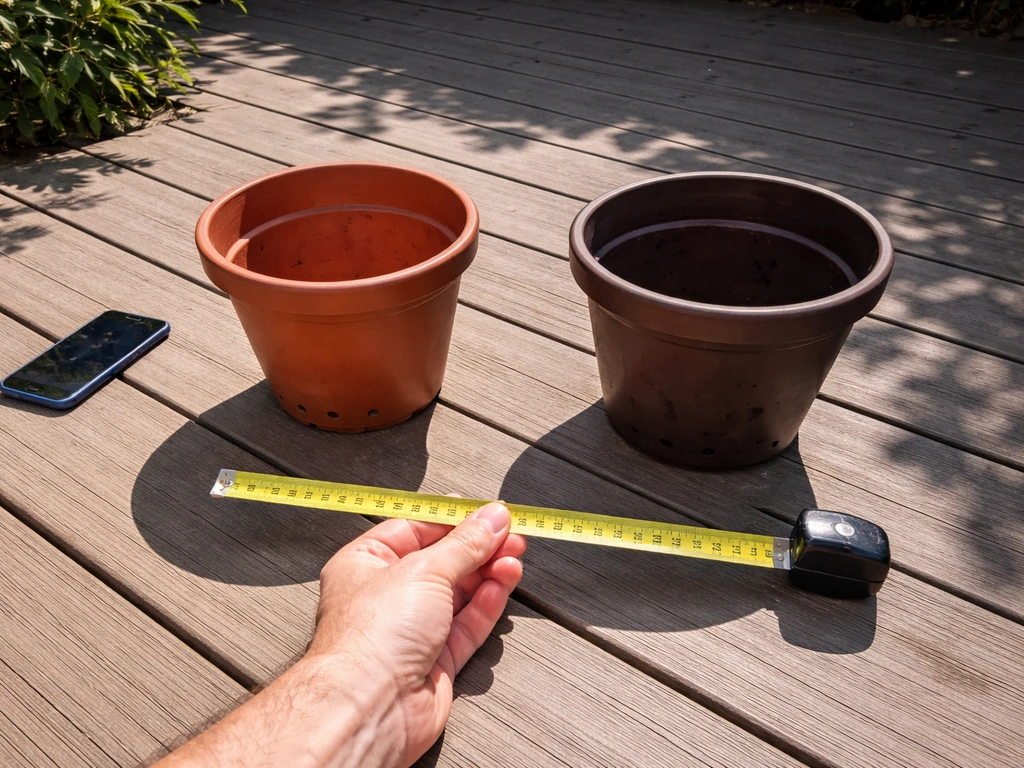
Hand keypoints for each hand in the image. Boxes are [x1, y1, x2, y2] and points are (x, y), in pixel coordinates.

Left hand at [308, 502, 526, 766]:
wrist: (371, 707)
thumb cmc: (370, 638)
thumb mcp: (424, 570)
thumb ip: (465, 543)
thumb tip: (491, 517)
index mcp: (366, 564)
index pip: (414, 529)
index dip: (451, 518)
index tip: (485, 510)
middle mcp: (386, 596)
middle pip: (441, 561)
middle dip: (478, 546)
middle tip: (510, 532)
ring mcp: (412, 630)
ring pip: (460, 592)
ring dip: (489, 572)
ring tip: (513, 556)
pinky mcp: (436, 660)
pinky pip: (468, 624)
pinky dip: (488, 602)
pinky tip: (504, 582)